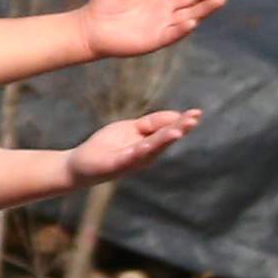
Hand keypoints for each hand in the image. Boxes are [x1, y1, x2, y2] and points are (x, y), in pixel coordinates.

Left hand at [67, 107, 202, 182]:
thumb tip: (175, 114)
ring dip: (165, 139)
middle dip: (180, 129)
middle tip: (195, 118)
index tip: (197, 112)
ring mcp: (132, 161)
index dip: (181, 122)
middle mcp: (146, 155)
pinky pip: (132, 156)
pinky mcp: (117, 164)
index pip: (168, 131)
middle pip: (164, 140)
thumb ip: (151, 123)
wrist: (80, 164)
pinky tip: (150, 143)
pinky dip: (142, 150)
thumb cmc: (107, 146)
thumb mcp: (131, 128)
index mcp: (150, 145)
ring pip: (152, 148)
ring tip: (179, 131)